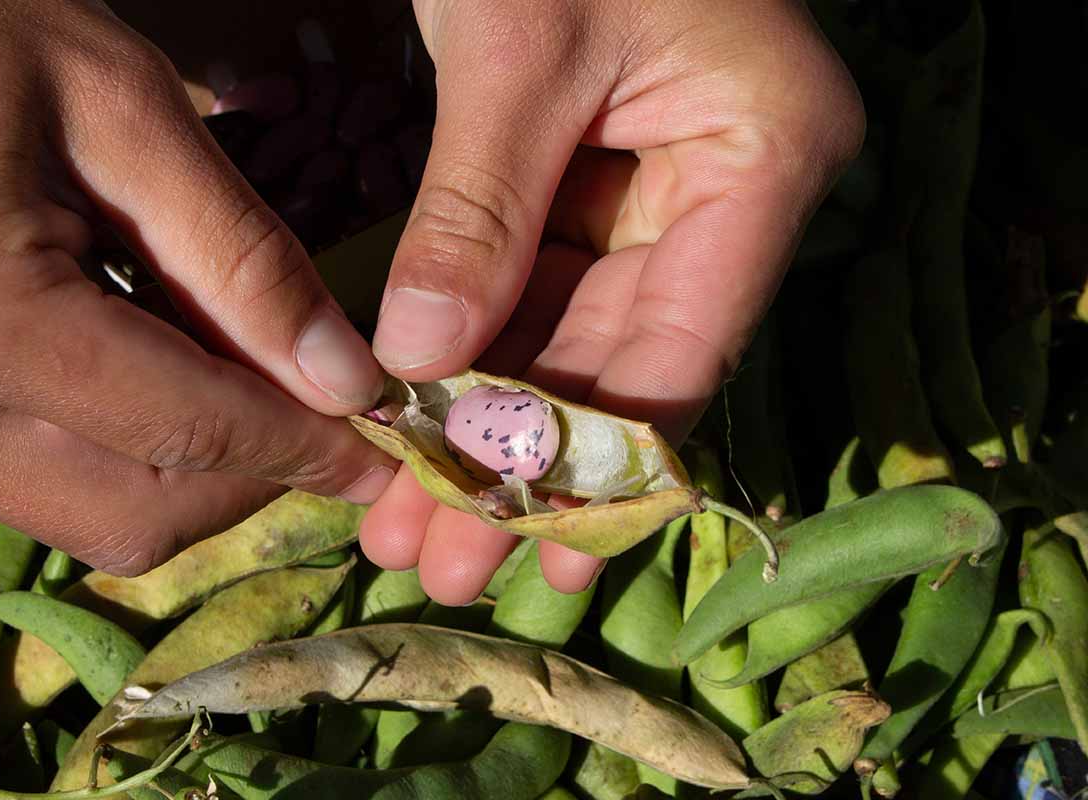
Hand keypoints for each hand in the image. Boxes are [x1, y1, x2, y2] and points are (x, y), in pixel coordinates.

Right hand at [0, 0, 395, 574]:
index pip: (187, 431)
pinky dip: (127, 454)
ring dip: (194, 476)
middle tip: (330, 422)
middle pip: (137, 513)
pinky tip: (170, 376)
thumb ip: (241, 259)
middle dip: (254, 480)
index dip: (305, 450)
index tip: (390, 449)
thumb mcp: (122, 109)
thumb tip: (344, 381)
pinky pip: (37, 482)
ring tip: (258, 390)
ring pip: (87, 515)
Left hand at [359, 0, 864, 602]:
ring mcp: (661, 194)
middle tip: (442, 562)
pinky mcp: (594, 189)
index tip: (531, 544)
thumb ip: (479, 210)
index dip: (602, 453)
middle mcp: (726, 193)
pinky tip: (423, 428)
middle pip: (627, 363)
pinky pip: (539, 293)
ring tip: (413, 530)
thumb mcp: (517, 50)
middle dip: (526, 465)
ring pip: (576, 341)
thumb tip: (418, 362)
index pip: (689, 341)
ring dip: (491, 431)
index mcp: (764, 154)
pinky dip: (478, 358)